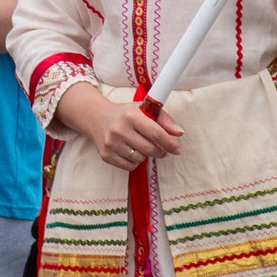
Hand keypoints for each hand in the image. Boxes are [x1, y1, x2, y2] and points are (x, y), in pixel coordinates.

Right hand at [57, 82, 183, 170]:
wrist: (97, 118)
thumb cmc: (125, 114)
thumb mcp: (144, 109)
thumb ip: (164, 119)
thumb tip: (179, 133)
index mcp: (131, 115)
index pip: (156, 133)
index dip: (170, 144)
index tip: (177, 150)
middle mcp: (119, 129)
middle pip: (150, 149)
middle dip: (161, 152)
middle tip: (163, 150)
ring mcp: (111, 143)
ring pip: (140, 159)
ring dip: (145, 155)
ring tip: (140, 146)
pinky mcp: (106, 155)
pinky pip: (129, 166)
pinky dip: (135, 162)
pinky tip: (131, 152)